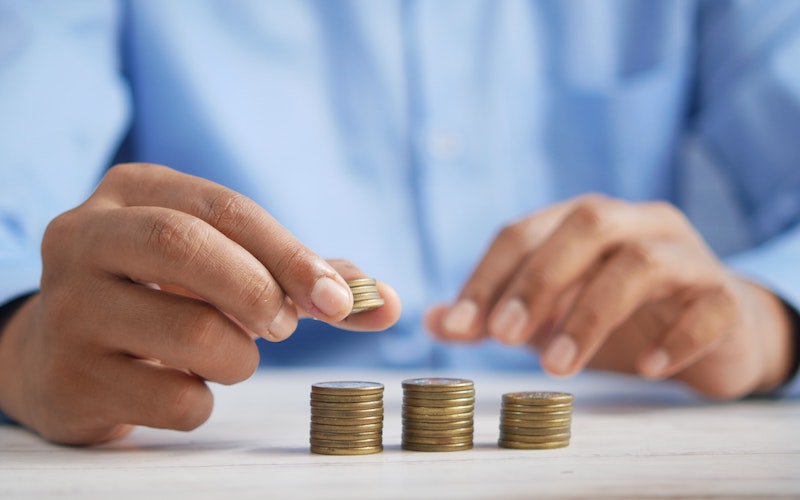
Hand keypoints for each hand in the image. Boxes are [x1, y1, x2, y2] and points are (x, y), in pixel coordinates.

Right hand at [0, 163, 400, 444]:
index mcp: (133, 191)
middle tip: (283, 327)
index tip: (339, 299)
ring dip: (238, 357)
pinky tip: (182, 385)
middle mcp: (86, 237)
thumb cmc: (164, 297)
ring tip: (226, 355)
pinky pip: (174, 399)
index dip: (291, 254)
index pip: (225, 208)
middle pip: (187, 246)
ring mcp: (68, 308)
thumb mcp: (221, 264)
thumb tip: (387, 302)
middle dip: (259, 291)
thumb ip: (303, 278)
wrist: (62, 354)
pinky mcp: (69, 377)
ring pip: (191, 333)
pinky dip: (203, 401)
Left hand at [426, 194, 793, 398]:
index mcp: (584, 221)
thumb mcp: (549, 314)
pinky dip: (674, 338)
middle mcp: (636, 224)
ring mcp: (686, 256)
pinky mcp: (725, 297)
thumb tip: (433, 321)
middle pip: (585, 225)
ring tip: (558, 367)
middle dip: (538, 281)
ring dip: (591, 314)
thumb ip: (495, 314)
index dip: (487, 276)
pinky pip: (707, 307)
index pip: (524, 231)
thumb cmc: (620, 316)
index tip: (458, 326)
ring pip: (641, 262)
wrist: (714, 331)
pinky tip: (646, 368)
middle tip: (503, 337)